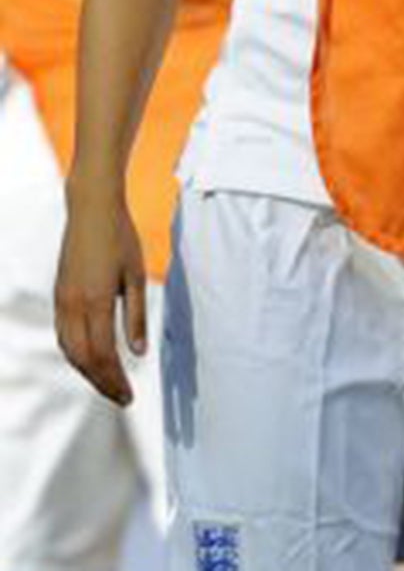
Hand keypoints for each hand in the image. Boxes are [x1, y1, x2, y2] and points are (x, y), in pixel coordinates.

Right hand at [54, 191, 148, 405]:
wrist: (91, 210)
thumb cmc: (121, 238)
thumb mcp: (135, 276)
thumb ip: (136, 317)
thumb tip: (139, 354)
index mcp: (94, 302)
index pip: (103, 354)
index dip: (115, 379)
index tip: (129, 397)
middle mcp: (72, 306)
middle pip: (83, 359)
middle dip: (102, 382)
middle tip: (122, 398)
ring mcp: (61, 302)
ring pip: (69, 350)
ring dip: (88, 371)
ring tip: (109, 384)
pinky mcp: (59, 296)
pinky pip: (64, 335)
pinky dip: (77, 354)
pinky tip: (91, 360)